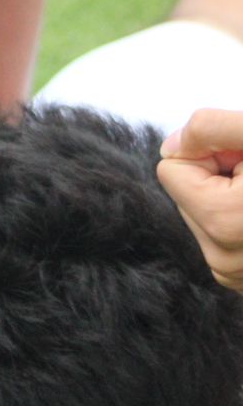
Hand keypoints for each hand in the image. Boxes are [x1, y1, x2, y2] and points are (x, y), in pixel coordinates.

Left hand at [159, 109, 242, 291]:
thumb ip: (209, 127)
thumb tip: (171, 146)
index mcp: (223, 222)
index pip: (171, 169)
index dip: (211, 153)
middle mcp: (224, 261)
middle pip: (185, 195)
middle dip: (222, 178)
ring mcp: (235, 277)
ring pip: (203, 215)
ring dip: (234, 198)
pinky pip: (222, 238)